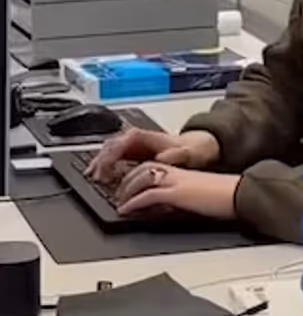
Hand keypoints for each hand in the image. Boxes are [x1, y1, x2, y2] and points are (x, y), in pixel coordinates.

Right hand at [87, 128, 219, 183]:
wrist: (197, 147)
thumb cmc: (190, 149)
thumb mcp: (185, 153)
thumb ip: (173, 155)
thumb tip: (162, 158)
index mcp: (142, 136)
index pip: (117, 146)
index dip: (108, 160)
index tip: (103, 174)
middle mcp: (134, 137)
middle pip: (108, 148)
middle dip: (98, 163)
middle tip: (94, 179)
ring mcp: (132, 144)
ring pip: (108, 152)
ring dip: (98, 165)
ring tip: (92, 178)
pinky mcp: (132, 152)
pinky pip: (113, 157)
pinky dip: (105, 166)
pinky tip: (101, 177)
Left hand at [115, 163, 239, 220]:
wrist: (238, 195)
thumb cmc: (223, 197)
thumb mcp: (195, 196)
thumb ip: (177, 199)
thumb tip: (163, 210)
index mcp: (181, 171)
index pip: (152, 166)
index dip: (136, 175)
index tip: (126, 185)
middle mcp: (176, 172)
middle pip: (143, 169)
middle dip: (126, 180)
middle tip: (116, 194)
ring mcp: (176, 181)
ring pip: (142, 178)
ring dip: (126, 190)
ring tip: (118, 203)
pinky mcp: (177, 192)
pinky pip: (149, 194)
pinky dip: (134, 202)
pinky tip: (126, 210)